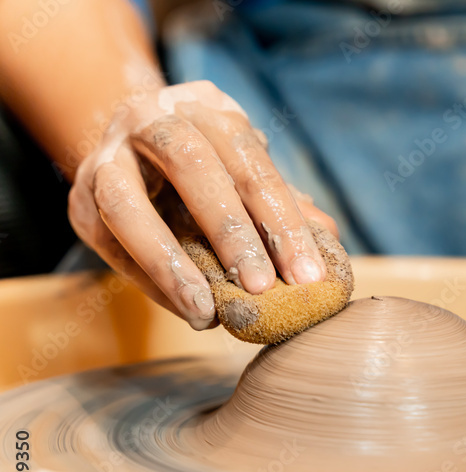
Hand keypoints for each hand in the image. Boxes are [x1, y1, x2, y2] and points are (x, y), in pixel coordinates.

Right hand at [68, 80, 337, 329]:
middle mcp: (152, 116)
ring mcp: (107, 153)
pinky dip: (149, 279)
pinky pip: (110, 241)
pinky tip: (185, 308)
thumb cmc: (213, 167)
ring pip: (127, 203)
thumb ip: (283, 203)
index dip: (281, 219)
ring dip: (170, 262)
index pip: (251, 160)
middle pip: (191, 166)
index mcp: (209, 107)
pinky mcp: (79, 195)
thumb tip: (327, 239)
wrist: (135, 147)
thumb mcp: (248, 172)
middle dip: (231, 232)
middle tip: (261, 287)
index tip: (306, 274)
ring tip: (207, 312)